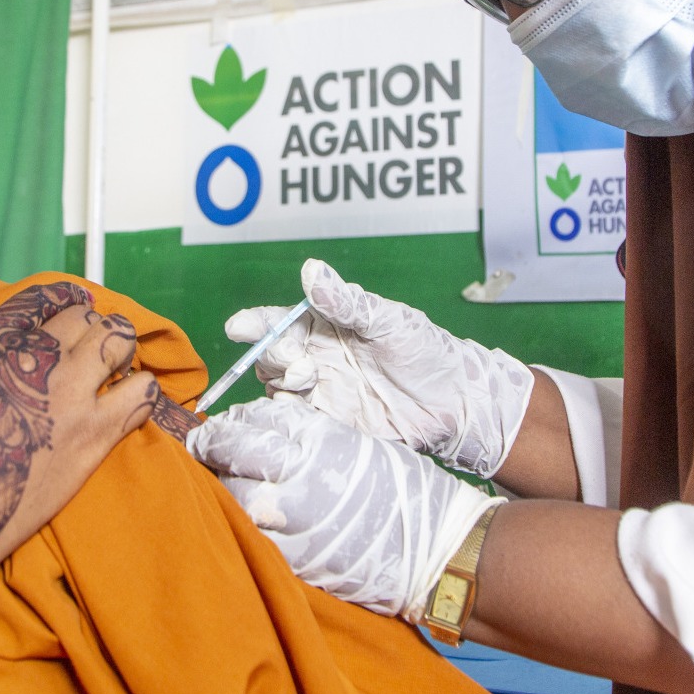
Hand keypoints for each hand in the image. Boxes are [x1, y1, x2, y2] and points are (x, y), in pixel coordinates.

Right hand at [0, 282, 159, 693]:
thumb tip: (15, 337)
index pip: (44, 300)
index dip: (61, 306)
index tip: (67, 318)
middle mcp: (37, 356)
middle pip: (86, 317)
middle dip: (93, 327)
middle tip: (92, 347)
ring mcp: (71, 394)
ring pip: (120, 343)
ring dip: (120, 350)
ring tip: (116, 368)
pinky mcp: (94, 435)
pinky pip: (141, 395)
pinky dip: (141, 389)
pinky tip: (130, 398)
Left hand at [186, 395, 501, 619]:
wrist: (438, 550)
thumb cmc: (402, 489)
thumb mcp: (355, 442)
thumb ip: (306, 434)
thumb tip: (258, 426)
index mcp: (321, 441)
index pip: (255, 421)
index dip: (230, 422)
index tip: (218, 426)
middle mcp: (304, 477)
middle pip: (235, 455)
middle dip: (213, 450)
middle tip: (203, 450)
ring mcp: (298, 523)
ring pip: (235, 500)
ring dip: (222, 490)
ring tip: (222, 486)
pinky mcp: (299, 561)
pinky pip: (254, 540)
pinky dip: (242, 528)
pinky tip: (241, 521)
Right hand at [224, 259, 534, 476]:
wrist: (454, 404)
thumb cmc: (425, 351)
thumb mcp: (388, 320)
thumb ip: (347, 301)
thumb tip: (311, 269)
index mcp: (322, 326)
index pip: (276, 322)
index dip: (254, 323)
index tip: (239, 327)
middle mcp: (313, 357)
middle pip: (269, 356)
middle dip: (272, 355)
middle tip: (299, 361)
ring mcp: (319, 392)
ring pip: (276, 388)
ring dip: (281, 382)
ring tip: (309, 378)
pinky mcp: (328, 424)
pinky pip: (294, 421)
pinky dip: (287, 416)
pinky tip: (301, 410)